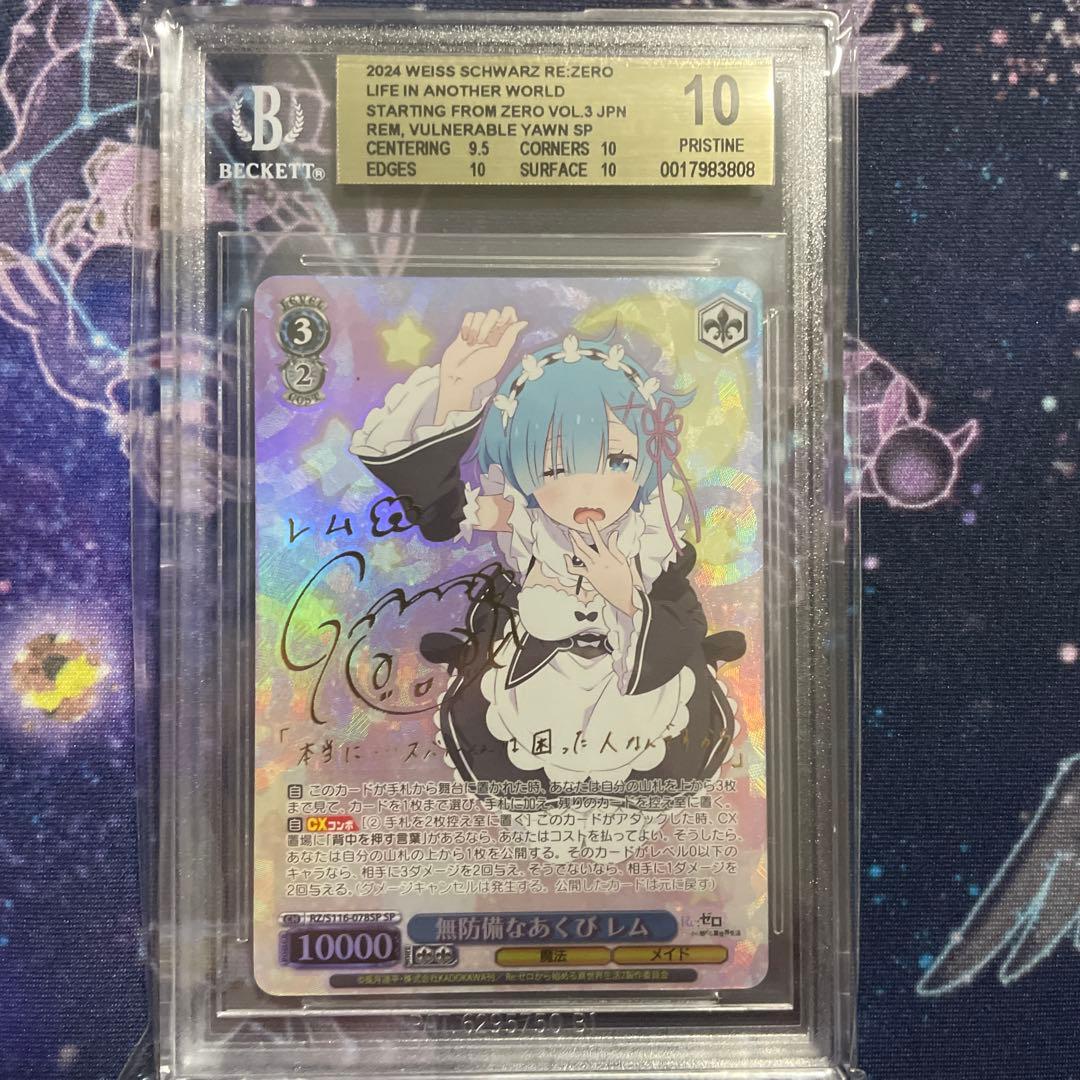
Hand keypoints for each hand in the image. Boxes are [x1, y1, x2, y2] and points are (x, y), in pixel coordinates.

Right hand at [435, 306, 526, 422]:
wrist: (457, 376)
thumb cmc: (480, 370)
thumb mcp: (499, 355)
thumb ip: (510, 337)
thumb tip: (524, 322)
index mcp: (503, 338)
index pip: (509, 315)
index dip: (506, 314)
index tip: (500, 324)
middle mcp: (491, 333)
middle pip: (494, 313)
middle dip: (489, 325)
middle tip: (484, 340)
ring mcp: (478, 331)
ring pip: (480, 314)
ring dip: (476, 328)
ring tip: (472, 343)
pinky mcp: (465, 330)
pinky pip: (469, 316)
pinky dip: (467, 326)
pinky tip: (465, 339)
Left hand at [565, 519, 637, 615]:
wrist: (624, 597)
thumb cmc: (626, 579)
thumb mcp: (624, 561)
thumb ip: (616, 547)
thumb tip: (613, 533)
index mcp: (608, 557)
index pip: (598, 539)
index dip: (592, 528)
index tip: (589, 520)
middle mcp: (598, 562)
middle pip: (584, 547)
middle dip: (577, 537)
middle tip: (571, 529)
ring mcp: (592, 570)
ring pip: (579, 555)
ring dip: (573, 545)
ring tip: (571, 537)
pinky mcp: (588, 578)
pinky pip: (574, 570)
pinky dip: (568, 563)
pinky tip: (566, 557)